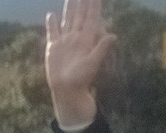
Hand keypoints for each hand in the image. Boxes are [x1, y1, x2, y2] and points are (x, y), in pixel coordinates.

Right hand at [45, 0, 116, 127]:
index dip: (94, 6)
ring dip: (69, 8)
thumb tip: (113, 36)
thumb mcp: (93, 63)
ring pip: (67, 20)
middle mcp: (76, 38)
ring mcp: (64, 41)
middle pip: (79, 16)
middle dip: (82, 3)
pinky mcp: (54, 48)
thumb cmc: (82, 80)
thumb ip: (102, 48)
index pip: (91, 18)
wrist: (67, 91)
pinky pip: (52, 32)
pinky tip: (52, 14)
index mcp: (86, 39)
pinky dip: (51, 24)